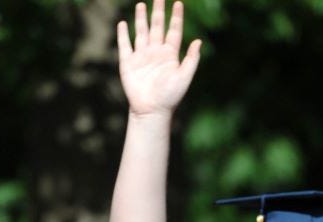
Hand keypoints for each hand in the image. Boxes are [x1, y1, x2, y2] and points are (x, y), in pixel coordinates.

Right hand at [116, 0, 200, 117]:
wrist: (152, 110)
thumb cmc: (170, 97)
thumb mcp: (184, 77)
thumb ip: (191, 59)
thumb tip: (199, 41)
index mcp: (170, 55)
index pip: (174, 31)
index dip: (176, 17)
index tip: (178, 3)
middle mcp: (155, 53)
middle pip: (157, 27)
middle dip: (158, 12)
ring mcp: (141, 57)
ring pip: (141, 32)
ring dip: (141, 19)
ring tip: (141, 5)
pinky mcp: (128, 63)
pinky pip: (125, 45)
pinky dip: (123, 34)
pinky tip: (123, 24)